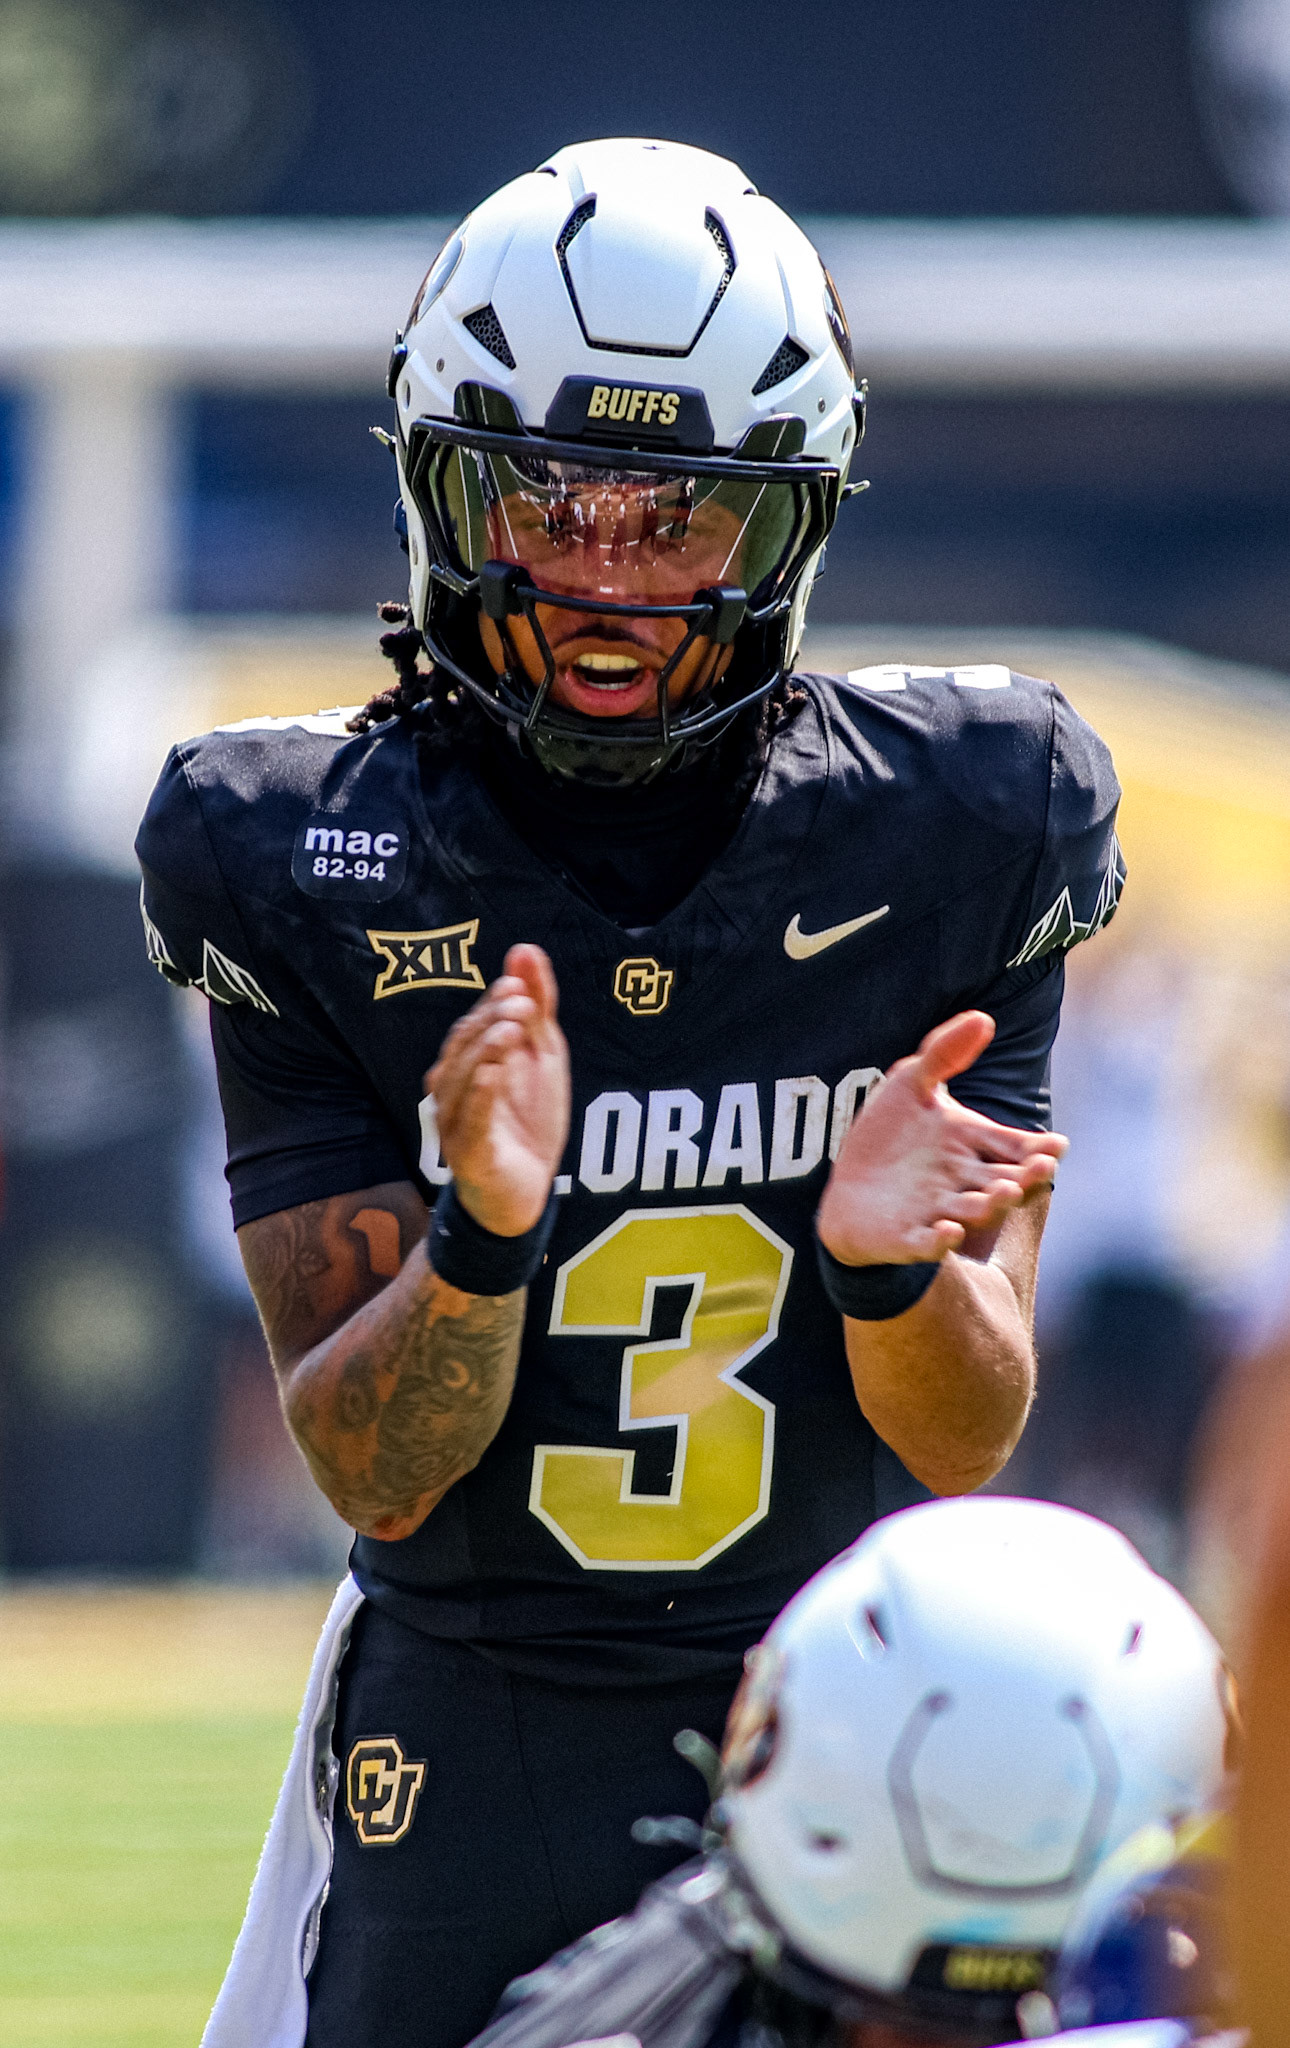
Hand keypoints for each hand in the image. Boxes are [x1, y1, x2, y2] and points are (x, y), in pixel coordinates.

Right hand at [427, 944, 570, 1235]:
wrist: (527, 1192)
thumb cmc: (528, 1120)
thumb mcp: (543, 1055)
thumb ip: (537, 1004)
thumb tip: (524, 949)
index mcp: (467, 1065)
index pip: (474, 1026)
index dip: (493, 1003)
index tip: (516, 982)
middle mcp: (452, 1091)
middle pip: (463, 1049)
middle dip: (489, 1022)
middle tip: (517, 1000)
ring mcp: (457, 1124)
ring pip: (460, 1082)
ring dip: (485, 1052)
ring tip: (511, 1029)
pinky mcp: (471, 1155)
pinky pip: (471, 1123)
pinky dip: (481, 1096)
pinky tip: (495, 1074)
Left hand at [816, 1010, 1066, 1266]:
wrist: (848, 1187)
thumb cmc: (889, 1137)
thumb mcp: (912, 1085)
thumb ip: (945, 1053)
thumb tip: (984, 1017)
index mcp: (972, 1147)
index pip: (1014, 1149)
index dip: (1036, 1150)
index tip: (1055, 1146)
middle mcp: (964, 1183)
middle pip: (1003, 1181)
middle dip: (1023, 1177)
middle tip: (1040, 1168)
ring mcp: (937, 1212)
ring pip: (972, 1212)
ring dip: (988, 1205)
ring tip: (1001, 1192)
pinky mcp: (906, 1238)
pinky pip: (925, 1244)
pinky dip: (937, 1241)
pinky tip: (947, 1231)